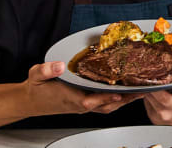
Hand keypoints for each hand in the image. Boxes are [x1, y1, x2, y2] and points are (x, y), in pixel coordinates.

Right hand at [25, 62, 142, 115]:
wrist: (30, 100)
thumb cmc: (36, 88)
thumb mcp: (36, 75)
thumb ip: (46, 70)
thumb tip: (59, 65)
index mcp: (69, 98)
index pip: (89, 101)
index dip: (104, 98)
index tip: (117, 93)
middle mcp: (80, 104)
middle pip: (105, 106)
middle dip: (124, 100)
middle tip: (141, 90)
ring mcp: (84, 105)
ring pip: (108, 106)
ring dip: (124, 100)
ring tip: (140, 90)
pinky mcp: (86, 103)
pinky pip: (105, 104)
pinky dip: (118, 99)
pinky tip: (127, 91)